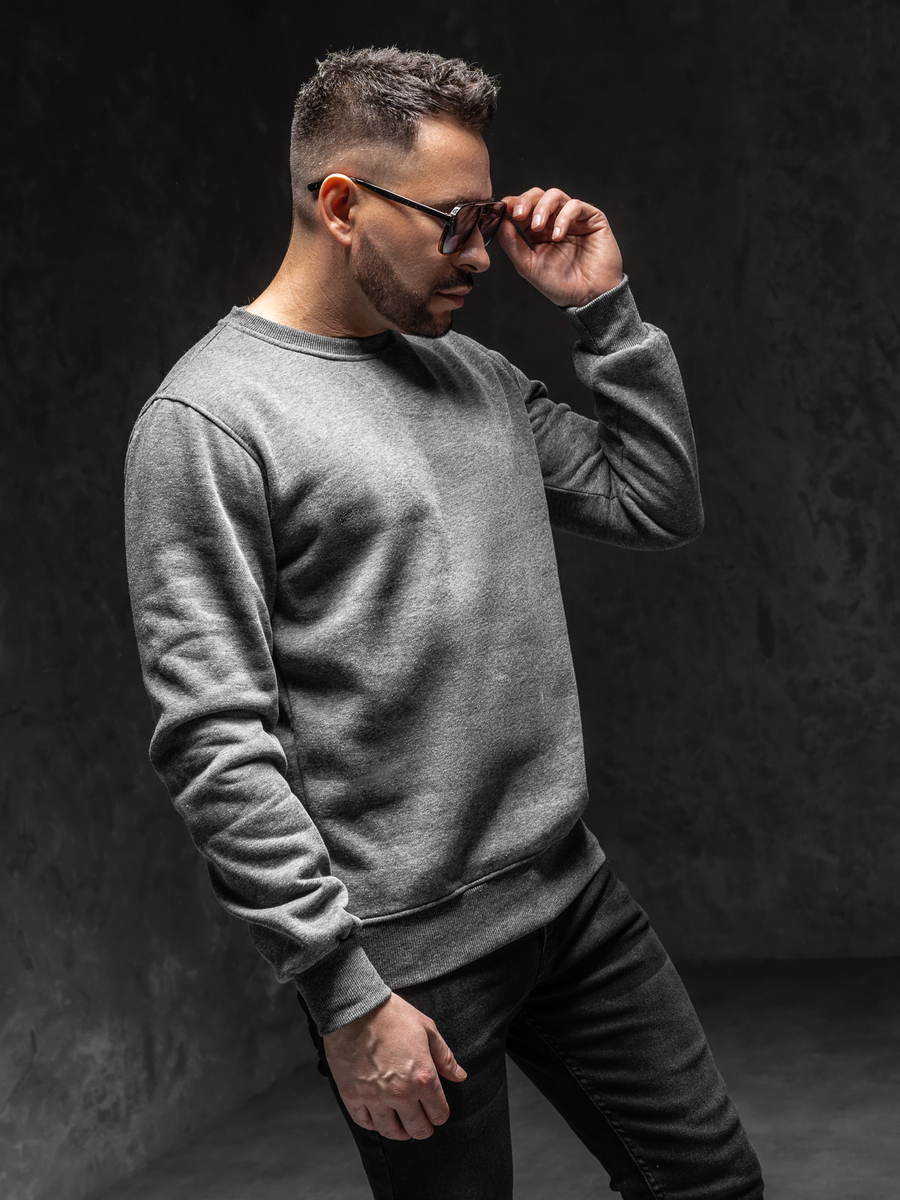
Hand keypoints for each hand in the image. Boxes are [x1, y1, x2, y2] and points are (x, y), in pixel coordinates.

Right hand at [322, 991, 467, 1139]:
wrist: (355, 1008)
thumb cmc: (391, 1014)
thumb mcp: (427, 1029)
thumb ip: (445, 1057)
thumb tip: (459, 1076)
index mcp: (423, 1077)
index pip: (439, 1113)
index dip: (440, 1114)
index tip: (436, 1111)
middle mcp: (400, 1093)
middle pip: (418, 1129)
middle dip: (423, 1128)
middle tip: (422, 1124)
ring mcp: (374, 1097)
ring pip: (391, 1132)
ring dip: (400, 1132)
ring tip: (401, 1126)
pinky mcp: (352, 1096)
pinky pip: (365, 1123)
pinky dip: (373, 1124)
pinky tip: (378, 1119)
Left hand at [497, 186, 623, 306]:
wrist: (587, 297)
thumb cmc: (559, 285)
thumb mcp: (527, 265)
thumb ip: (512, 243)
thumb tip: (500, 220)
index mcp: (538, 231)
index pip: (524, 208)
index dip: (513, 204)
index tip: (505, 209)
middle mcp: (555, 221)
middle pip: (538, 195)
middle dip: (526, 201)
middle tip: (519, 215)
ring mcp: (573, 218)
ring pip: (555, 195)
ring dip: (542, 208)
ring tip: (538, 228)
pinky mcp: (592, 218)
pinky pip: (576, 206)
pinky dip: (563, 217)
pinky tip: (558, 235)